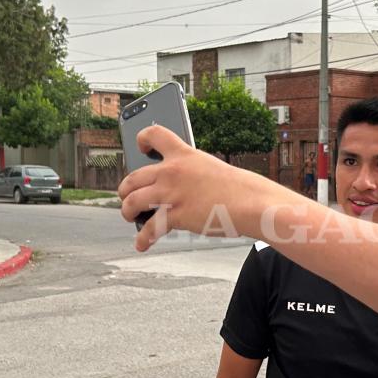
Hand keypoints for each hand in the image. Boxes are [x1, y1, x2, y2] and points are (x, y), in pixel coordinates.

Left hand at [117, 125, 278, 251]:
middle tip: (127, 196)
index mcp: (184, 154)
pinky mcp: (175, 215)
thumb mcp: (211, 169)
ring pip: (132, 201)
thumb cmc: (239, 189)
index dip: (142, 139)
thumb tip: (176, 190)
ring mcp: (172, 193)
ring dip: (127, 211)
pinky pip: (150, 228)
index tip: (139, 147)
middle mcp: (173, 171)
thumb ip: (191, 173)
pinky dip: (143, 238)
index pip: (154, 135)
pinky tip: (142, 243)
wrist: (252, 204)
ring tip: (130, 216)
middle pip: (133, 176)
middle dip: (125, 189)